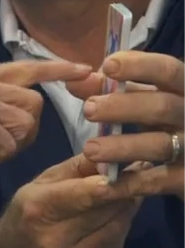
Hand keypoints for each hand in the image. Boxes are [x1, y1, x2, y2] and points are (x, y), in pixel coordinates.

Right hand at [0, 153, 146, 247]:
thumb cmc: (25, 214)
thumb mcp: (39, 184)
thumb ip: (73, 169)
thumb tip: (108, 156)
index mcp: (36, 209)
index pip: (79, 196)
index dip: (107, 185)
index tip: (130, 171)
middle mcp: (53, 240)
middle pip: (103, 213)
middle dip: (123, 193)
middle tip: (138, 176)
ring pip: (114, 232)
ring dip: (125, 212)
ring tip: (128, 197)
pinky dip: (119, 232)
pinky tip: (114, 222)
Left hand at [69, 51, 184, 199]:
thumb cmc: (161, 119)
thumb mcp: (141, 99)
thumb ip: (110, 89)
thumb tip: (73, 81)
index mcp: (183, 88)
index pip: (169, 69)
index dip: (140, 66)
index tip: (108, 66)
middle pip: (163, 107)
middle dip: (123, 107)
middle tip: (89, 110)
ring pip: (161, 145)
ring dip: (122, 146)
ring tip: (90, 149)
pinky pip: (161, 180)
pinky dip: (132, 181)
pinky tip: (107, 180)